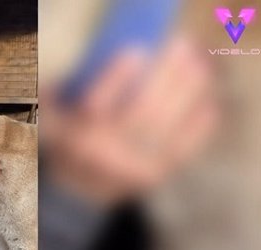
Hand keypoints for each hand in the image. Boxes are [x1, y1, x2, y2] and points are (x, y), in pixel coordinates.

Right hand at [43, 36, 218, 206]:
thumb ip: (61, 90)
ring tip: (198, 65)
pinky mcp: (155, 176)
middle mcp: (103, 156)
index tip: (136, 50)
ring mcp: (132, 169)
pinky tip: (208, 101)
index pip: (95, 107)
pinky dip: (199, 126)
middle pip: (141, 112)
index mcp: (73, 138)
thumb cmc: (65, 139)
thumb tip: (100, 58)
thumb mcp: (52, 116)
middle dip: (166, 76)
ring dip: (188, 92)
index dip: (116, 78)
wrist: (77, 192)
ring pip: (166, 126)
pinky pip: (183, 149)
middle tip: (181, 46)